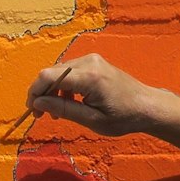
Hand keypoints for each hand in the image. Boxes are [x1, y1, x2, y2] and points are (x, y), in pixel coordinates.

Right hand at [26, 53, 164, 136]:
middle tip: (41, 115)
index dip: (35, 92)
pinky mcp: (94, 62)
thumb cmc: (123, 116)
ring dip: (53, 91)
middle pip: (52, 72)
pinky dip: (64, 86)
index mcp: (89, 77)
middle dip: (42, 93)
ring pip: (59, 72)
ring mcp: (92, 60)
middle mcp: (88, 62)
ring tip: (57, 112)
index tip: (32, 110)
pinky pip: (70, 72)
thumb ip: (63, 109)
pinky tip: (69, 102)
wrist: (147, 106)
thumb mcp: (92, 120)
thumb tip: (37, 103)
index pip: (48, 76)